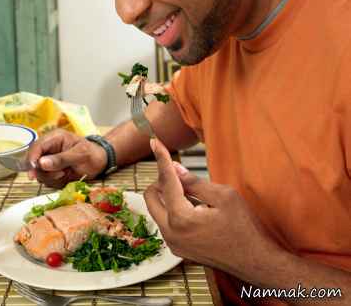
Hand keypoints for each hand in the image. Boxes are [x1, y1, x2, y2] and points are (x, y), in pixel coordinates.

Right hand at [27, 129, 106, 187]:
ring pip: (39, 173)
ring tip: (66, 174)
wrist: (100, 162)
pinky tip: (66, 177)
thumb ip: (61, 159)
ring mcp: (49, 161)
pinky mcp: (52, 171)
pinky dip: (55, 182)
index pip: (35, 147)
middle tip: (61, 174)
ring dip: (51, 178)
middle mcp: (49, 149)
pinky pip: (46, 180)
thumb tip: (41, 163)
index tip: (33, 173)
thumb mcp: (80, 154)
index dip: (31, 160)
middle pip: (33, 162)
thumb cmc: (92, 154)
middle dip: (44, 172)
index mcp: (54, 138)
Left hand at [144, 138, 280, 279]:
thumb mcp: (224, 197)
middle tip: (177, 172)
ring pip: (158, 211)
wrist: (256, 263)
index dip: (161, 159)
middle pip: (151, 197)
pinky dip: (174, 210)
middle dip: (160, 180)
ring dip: (168, 196)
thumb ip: (195, 182)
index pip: (165, 181)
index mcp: (180, 219)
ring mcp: (174, 244)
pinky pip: (167, 224)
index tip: (155, 143)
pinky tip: (194, 206)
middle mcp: (171, 234)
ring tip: (192, 191)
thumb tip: (175, 169)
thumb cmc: (245, 230)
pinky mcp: (179, 250)